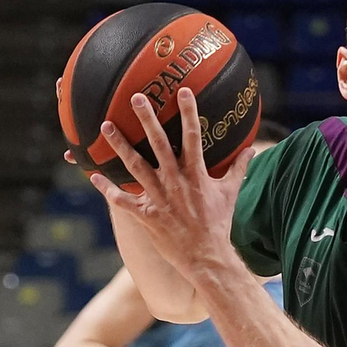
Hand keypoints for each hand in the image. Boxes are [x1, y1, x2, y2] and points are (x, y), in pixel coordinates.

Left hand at [91, 87, 246, 276]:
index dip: (188, 112)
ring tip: (106, 126)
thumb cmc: (219, 223)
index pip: (193, 136)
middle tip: (136, 98)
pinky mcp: (146, 215)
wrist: (206, 256)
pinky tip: (94, 175)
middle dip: (147, 119)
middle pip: (159, 144)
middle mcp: (175, 181)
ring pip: (135, 166)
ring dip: (120, 145)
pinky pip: (122, 200)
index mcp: (195, 174)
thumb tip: (252, 149)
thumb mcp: (231, 193)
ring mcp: (159, 197)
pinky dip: (107, 189)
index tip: (183, 91)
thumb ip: (238, 168)